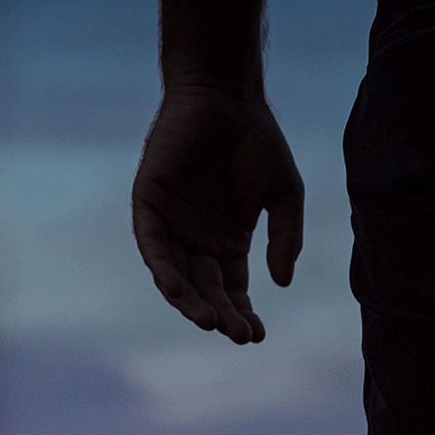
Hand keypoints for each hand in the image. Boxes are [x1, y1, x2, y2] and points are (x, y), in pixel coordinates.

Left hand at [132, 86, 303, 343]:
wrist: (227, 98)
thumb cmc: (260, 142)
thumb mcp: (285, 196)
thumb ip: (284, 238)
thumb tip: (281, 283)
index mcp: (230, 242)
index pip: (232, 290)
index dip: (243, 314)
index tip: (256, 336)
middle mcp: (198, 239)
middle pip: (206, 290)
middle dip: (220, 314)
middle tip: (237, 334)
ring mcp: (173, 224)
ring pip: (177, 275)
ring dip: (190, 301)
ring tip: (209, 322)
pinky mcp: (150, 205)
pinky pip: (152, 246)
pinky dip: (164, 270)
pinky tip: (178, 291)